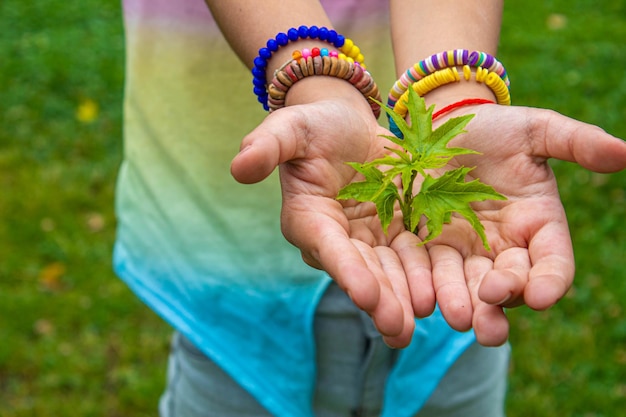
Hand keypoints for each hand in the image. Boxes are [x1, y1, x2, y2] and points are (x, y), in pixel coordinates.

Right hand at [231, 83, 433, 347]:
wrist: (349, 127)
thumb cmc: (315, 126)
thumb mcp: (291, 128)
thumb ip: (267, 146)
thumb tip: (238, 167)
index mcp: (309, 219)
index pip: (327, 247)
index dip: (346, 270)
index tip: (365, 295)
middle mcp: (338, 239)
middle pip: (361, 271)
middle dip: (379, 299)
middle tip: (397, 327)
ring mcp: (370, 239)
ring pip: (389, 272)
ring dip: (404, 299)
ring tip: (421, 325)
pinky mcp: (398, 233)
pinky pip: (414, 257)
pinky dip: (427, 278)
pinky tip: (443, 300)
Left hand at [425, 103, 625, 345]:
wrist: (441, 125)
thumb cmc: (494, 128)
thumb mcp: (534, 130)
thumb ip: (575, 143)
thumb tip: (625, 152)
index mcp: (537, 224)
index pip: (553, 262)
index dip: (550, 281)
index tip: (543, 296)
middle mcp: (503, 246)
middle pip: (511, 284)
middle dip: (503, 299)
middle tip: (490, 310)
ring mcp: (465, 249)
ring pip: (469, 286)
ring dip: (465, 306)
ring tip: (458, 318)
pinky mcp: (429, 246)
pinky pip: (429, 272)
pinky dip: (427, 288)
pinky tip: (421, 300)